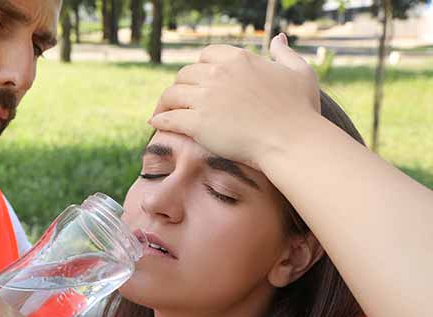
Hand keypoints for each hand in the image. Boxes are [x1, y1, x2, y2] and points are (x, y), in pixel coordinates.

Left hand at [148, 34, 319, 171]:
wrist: (291, 141)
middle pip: (185, 74)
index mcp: (238, 59)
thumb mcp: (299, 72)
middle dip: (180, 86)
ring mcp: (206, 98)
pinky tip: (154, 122)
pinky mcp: (198, 123)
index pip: (206, 56)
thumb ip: (285, 54)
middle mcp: (218, 74)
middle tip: (177, 99)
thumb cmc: (300, 110)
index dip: (199, 68)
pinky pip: (169, 117)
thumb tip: (278, 38)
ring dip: (164, 102)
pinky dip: (159, 119)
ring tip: (161, 111)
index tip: (197, 81)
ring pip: (173, 94)